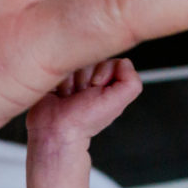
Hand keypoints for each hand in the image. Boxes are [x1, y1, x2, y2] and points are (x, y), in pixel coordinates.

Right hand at [26, 58, 142, 146]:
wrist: (56, 130)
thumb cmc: (83, 122)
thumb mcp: (117, 103)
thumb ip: (131, 82)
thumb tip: (125, 62)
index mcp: (109, 80)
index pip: (110, 59)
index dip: (103, 73)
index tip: (97, 89)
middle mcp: (92, 75)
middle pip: (91, 57)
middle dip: (85, 78)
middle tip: (83, 94)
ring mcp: (74, 73)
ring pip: (74, 59)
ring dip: (70, 80)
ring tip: (70, 96)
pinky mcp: (57, 73)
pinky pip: (57, 62)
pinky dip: (58, 79)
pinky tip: (60, 93)